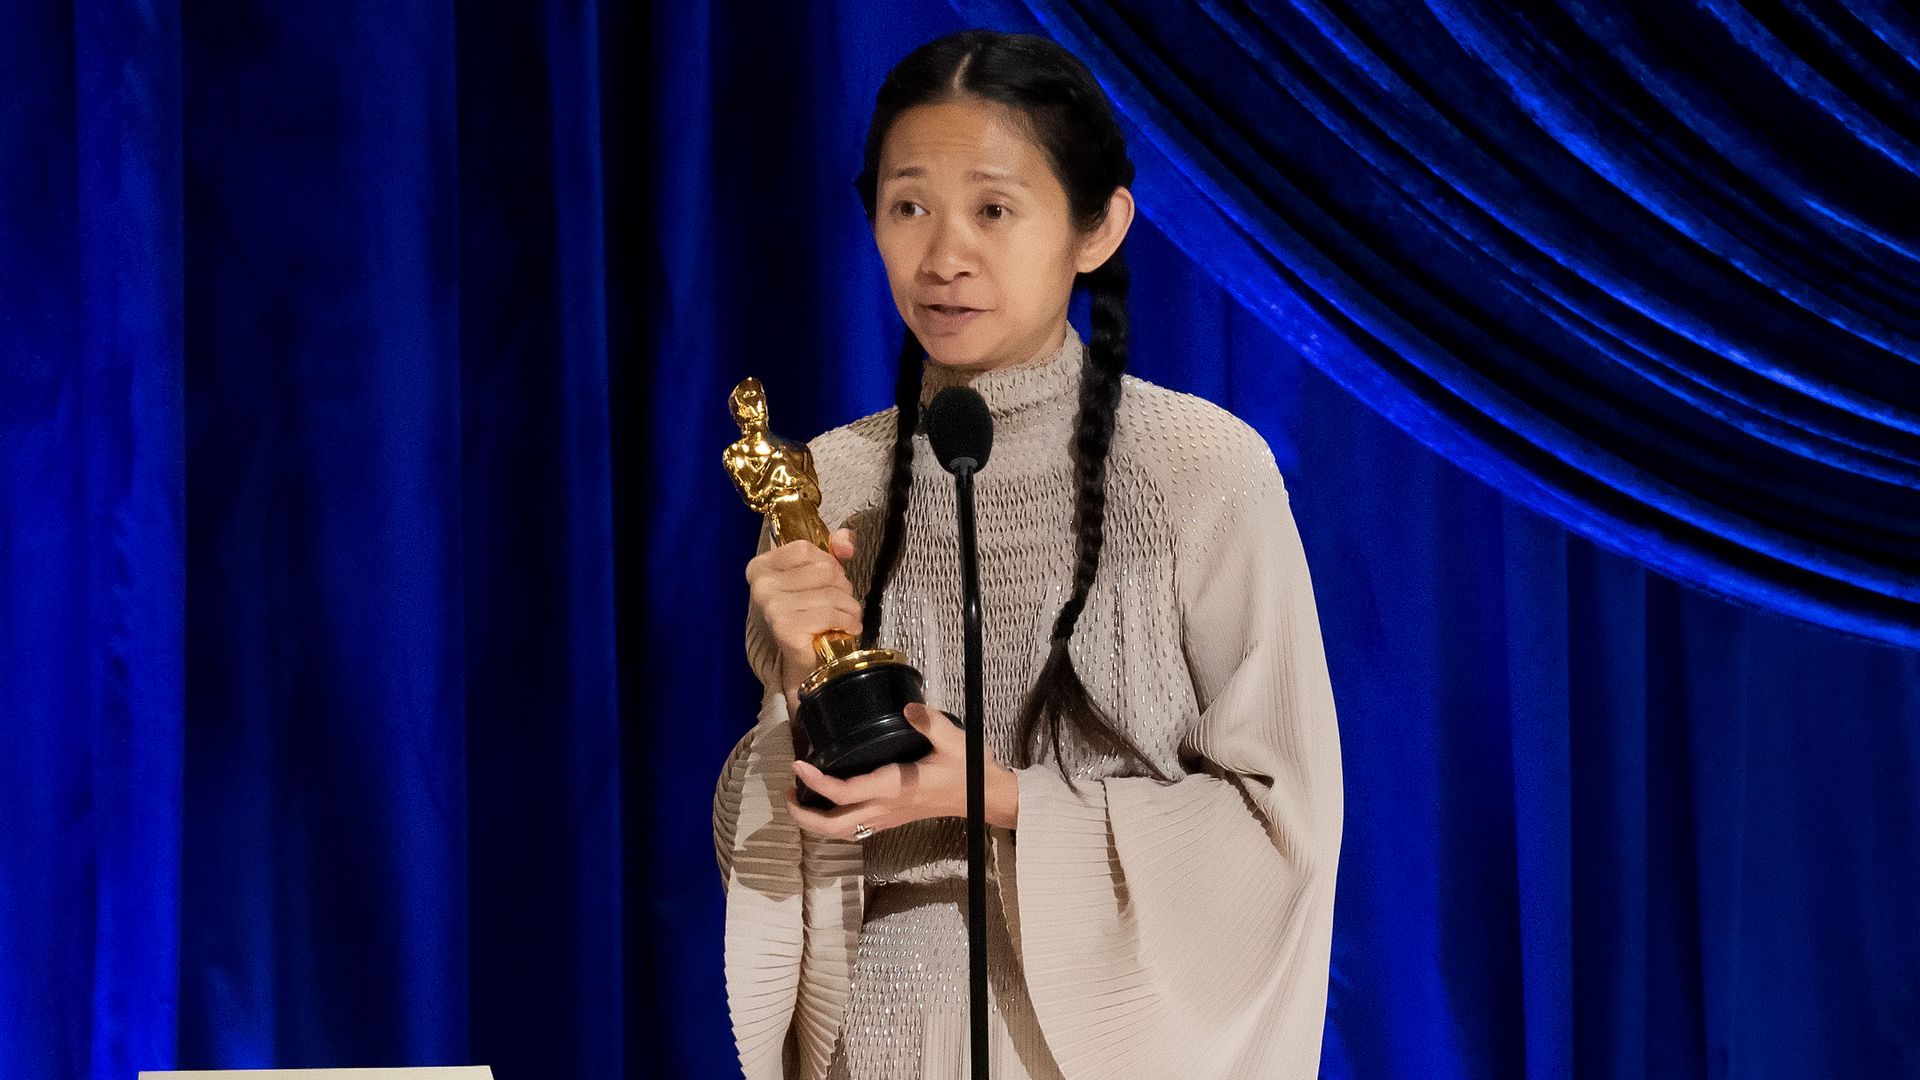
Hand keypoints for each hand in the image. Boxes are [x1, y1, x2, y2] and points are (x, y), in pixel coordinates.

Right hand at [745, 527, 860, 709]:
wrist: (803, 661)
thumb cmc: (808, 615)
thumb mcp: (816, 575)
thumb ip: (832, 550)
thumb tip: (846, 543)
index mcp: (761, 567)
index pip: (804, 548)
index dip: (827, 561)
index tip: (829, 579)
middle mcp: (761, 585)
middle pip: (823, 569)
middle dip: (842, 585)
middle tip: (840, 602)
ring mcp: (772, 607)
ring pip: (831, 592)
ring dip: (850, 606)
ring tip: (848, 616)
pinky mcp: (786, 628)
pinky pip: (830, 614)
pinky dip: (847, 621)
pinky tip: (848, 628)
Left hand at [786, 703, 1020, 837]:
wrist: (984, 797)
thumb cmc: (969, 770)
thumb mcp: (954, 740)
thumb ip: (929, 722)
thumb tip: (906, 706)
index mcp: (894, 788)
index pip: (845, 793)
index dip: (817, 783)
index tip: (799, 765)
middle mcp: (885, 808)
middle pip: (833, 826)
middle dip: (804, 815)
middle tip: (788, 791)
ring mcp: (887, 818)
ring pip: (841, 832)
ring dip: (815, 821)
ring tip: (800, 797)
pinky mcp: (891, 819)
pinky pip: (854, 829)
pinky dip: (832, 822)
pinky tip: (827, 804)